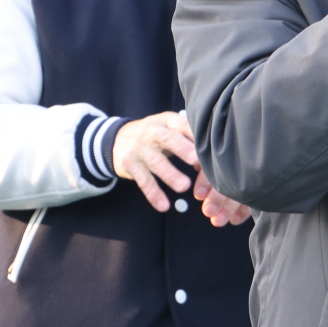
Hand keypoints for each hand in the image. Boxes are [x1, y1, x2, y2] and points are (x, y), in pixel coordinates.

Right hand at [111, 110, 234, 219]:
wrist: (116, 138)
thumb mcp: (169, 129)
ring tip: (184, 187)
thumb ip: (189, 141)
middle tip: (197, 162)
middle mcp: (152, 131)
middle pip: (169, 139)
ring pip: (156, 162)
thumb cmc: (154, 135)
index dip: (195, 135)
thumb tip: (211, 162)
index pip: (183, 124)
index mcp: (167, 121)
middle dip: (183, 149)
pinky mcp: (130, 164)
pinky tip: (163, 206)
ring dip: (170, 174)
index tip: (209, 146)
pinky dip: (153, 194)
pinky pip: (143, 180)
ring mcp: (140, 148)